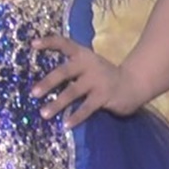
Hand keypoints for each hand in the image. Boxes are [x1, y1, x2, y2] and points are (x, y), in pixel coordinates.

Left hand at [30, 35, 146, 128]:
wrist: (134, 83)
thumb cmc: (104, 76)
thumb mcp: (88, 66)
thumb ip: (71, 71)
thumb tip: (43, 86)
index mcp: (83, 55)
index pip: (65, 44)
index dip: (49, 43)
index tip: (33, 45)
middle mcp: (88, 65)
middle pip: (65, 71)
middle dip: (48, 82)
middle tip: (34, 93)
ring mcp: (97, 80)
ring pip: (73, 92)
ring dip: (57, 103)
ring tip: (44, 114)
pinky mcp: (104, 96)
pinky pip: (87, 108)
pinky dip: (76, 116)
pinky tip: (66, 125)